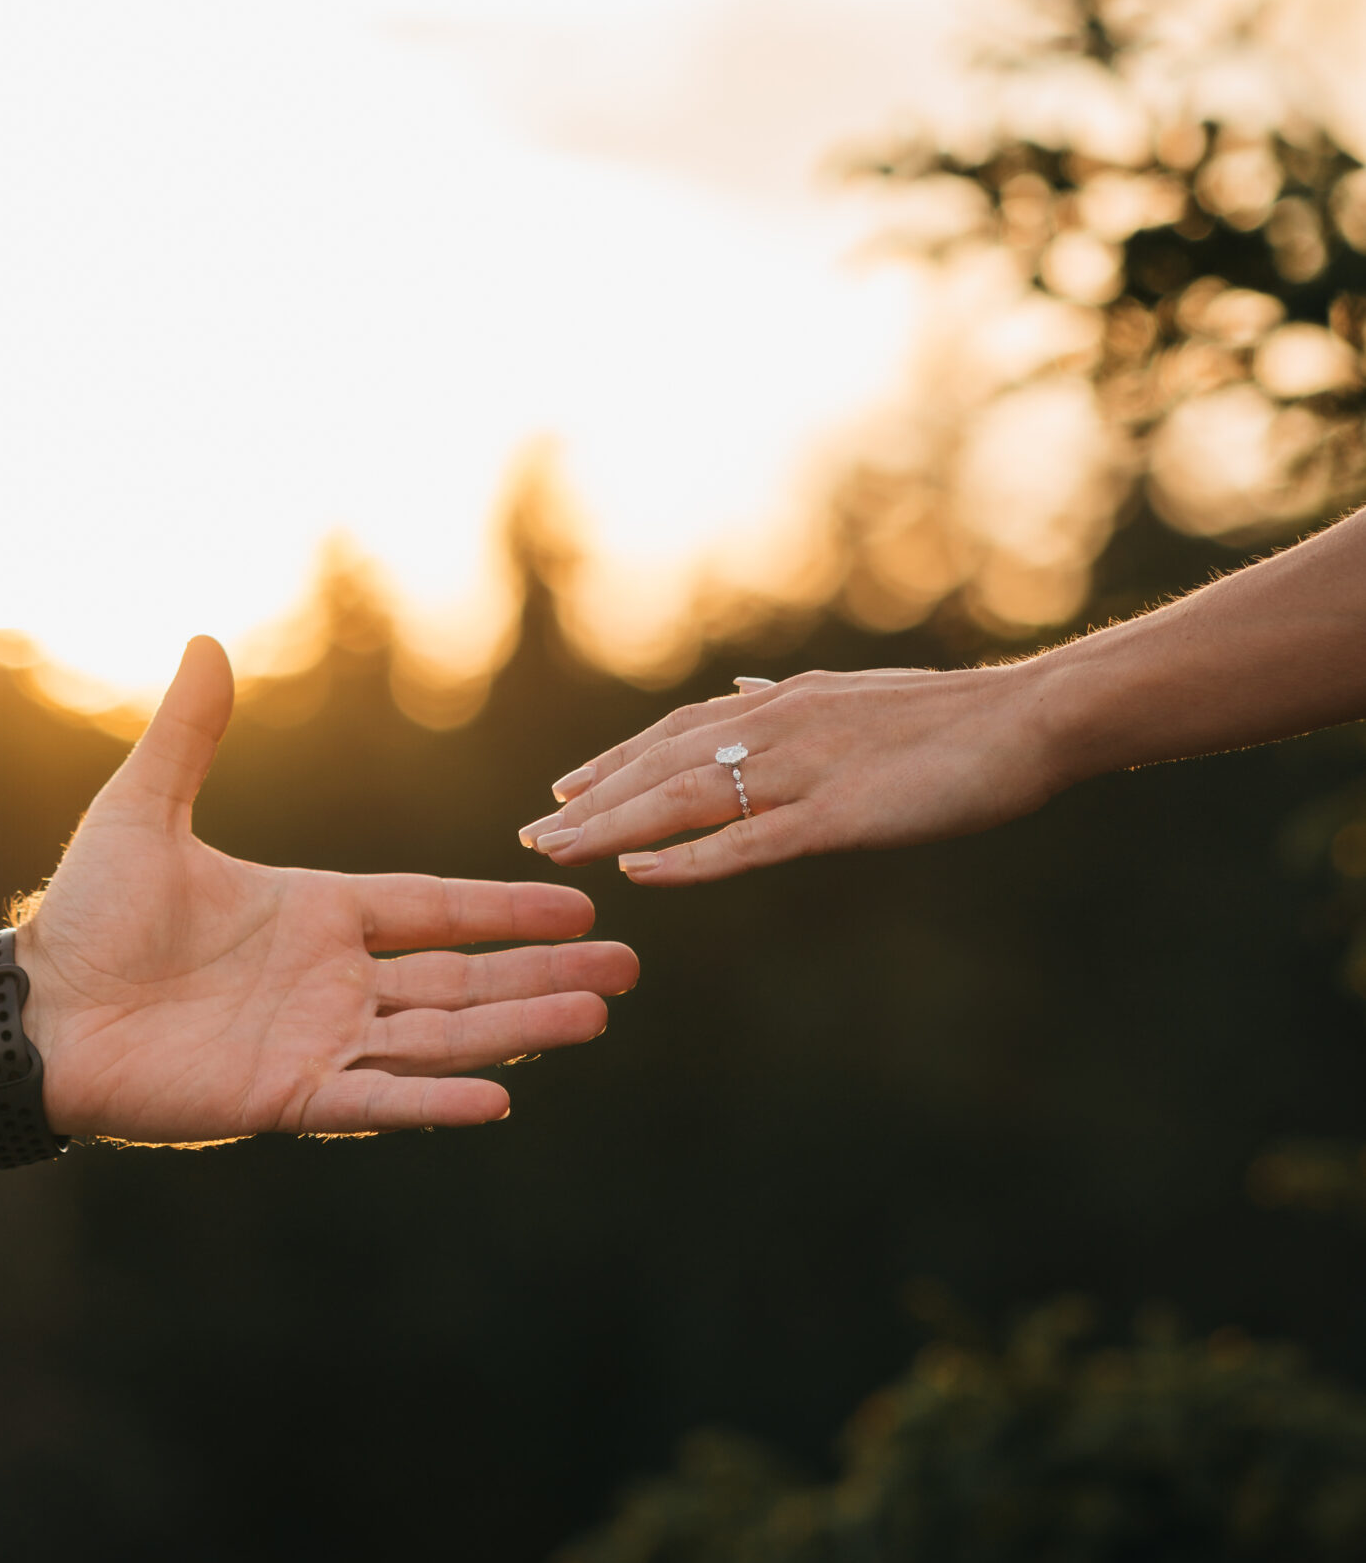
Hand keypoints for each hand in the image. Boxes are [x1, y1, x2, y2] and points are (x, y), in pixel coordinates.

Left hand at [26, 637, 636, 1133]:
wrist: (34, 1013)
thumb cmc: (85, 916)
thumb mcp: (144, 811)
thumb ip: (189, 735)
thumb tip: (204, 639)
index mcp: (315, 912)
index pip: (433, 910)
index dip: (505, 910)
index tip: (580, 907)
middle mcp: (331, 981)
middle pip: (461, 978)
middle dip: (543, 974)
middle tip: (628, 971)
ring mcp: (316, 1040)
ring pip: (441, 1036)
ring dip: (518, 1028)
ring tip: (595, 1018)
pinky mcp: (287, 1097)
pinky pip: (377, 1098)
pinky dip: (436, 1101)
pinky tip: (502, 1097)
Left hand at [515, 661, 1057, 884]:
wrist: (1027, 718)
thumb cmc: (954, 716)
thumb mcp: (855, 694)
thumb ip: (792, 700)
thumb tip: (744, 689)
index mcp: (783, 701)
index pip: (677, 732)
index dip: (617, 763)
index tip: (567, 792)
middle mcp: (777, 725)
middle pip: (662, 766)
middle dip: (593, 801)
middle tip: (533, 836)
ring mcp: (804, 770)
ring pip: (685, 800)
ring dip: (614, 827)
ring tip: (557, 854)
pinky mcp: (837, 816)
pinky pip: (747, 840)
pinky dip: (688, 858)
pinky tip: (641, 874)